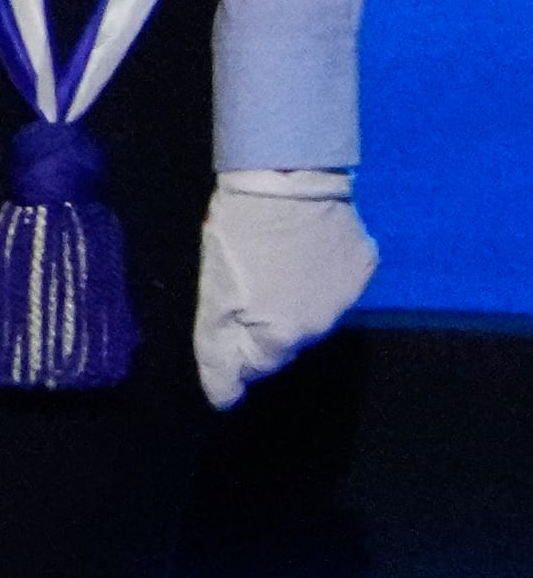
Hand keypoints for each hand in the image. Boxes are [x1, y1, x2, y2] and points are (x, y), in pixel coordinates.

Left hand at [195, 171, 376, 409]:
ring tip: (272, 262)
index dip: (235, 346)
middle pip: (285, 338)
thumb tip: (223, 399)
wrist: (286, 178)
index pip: (256, 365)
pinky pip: (337, 281)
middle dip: (262, 322)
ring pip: (313, 311)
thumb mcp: (214, 293)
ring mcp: (349, 296)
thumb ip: (218, 350)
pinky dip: (319, 272)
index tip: (224, 320)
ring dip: (292, 298)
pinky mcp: (364, 265)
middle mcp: (322, 326)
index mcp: (284, 335)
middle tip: (244, 282)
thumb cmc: (239, 234)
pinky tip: (303, 247)